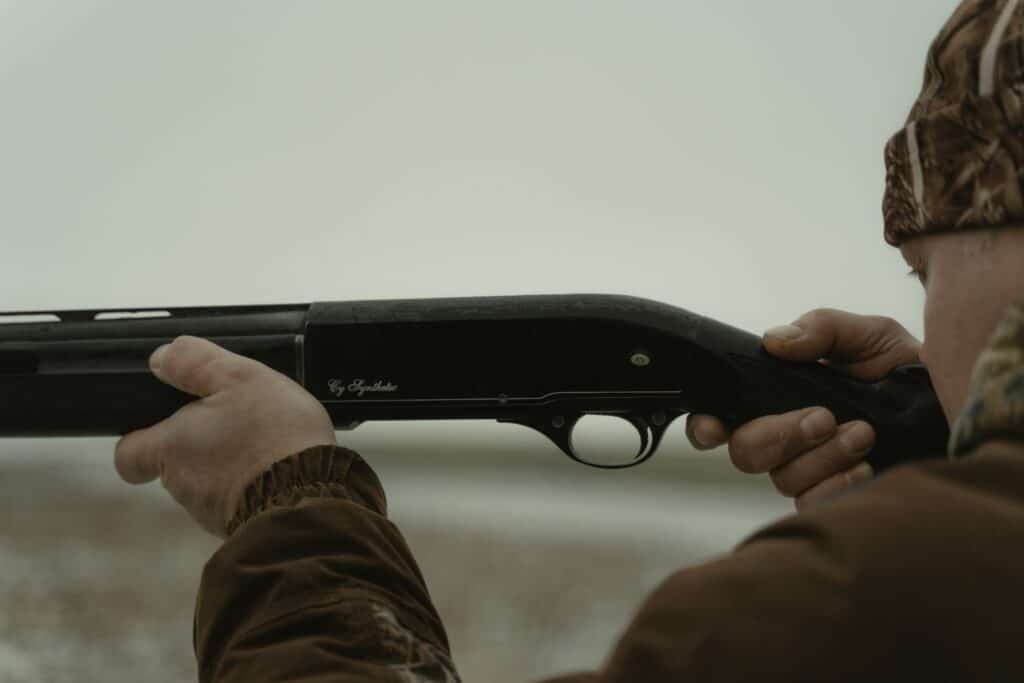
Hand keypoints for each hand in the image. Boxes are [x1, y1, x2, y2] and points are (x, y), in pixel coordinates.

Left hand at [114, 336, 337, 537]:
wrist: (311, 495)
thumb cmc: (273, 436)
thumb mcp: (240, 377)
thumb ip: (195, 363)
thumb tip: (162, 358)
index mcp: (171, 447)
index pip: (127, 455)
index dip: (139, 440)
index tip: (159, 428)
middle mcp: (183, 484)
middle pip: (175, 466)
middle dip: (199, 448)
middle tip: (234, 426)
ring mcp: (211, 511)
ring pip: (207, 486)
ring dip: (228, 469)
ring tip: (265, 446)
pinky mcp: (240, 527)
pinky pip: (237, 504)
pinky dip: (251, 488)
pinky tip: (278, 471)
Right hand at [685, 309, 921, 510]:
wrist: (960, 406)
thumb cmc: (909, 372)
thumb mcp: (869, 335)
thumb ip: (821, 329)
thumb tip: (775, 341)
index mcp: (780, 397)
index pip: (724, 417)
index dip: (707, 426)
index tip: (715, 426)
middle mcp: (788, 438)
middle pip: (745, 452)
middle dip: (779, 434)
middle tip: (823, 417)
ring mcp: (810, 471)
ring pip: (782, 478)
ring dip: (821, 456)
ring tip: (864, 433)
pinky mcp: (836, 497)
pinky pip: (813, 504)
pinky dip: (837, 484)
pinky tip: (866, 465)